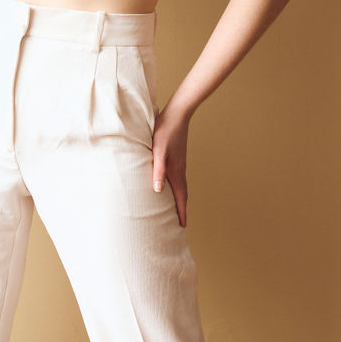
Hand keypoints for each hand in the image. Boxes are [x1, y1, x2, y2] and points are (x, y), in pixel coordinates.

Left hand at [151, 102, 190, 226]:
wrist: (177, 115)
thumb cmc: (165, 132)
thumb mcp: (158, 152)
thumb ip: (158, 171)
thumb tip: (157, 191)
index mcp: (176, 172)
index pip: (180, 198)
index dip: (181, 213)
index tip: (182, 227)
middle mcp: (180, 170)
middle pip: (182, 195)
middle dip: (181, 210)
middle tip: (180, 223)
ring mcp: (179, 164)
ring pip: (180, 187)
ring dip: (179, 199)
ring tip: (176, 209)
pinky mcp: (177, 158)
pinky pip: (178, 179)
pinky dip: (176, 188)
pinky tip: (170, 186)